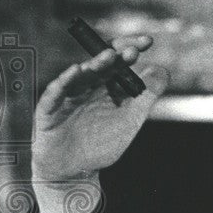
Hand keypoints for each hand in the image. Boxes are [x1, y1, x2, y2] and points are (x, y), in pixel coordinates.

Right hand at [32, 35, 168, 181]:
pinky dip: (64, 81)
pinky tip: (76, 71)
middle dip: (115, 55)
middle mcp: (87, 87)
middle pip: (100, 65)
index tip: (147, 41)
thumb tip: (163, 70)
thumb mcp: (129, 121)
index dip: (130, 50)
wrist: (75, 171)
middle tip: (132, 50)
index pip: (119, 63)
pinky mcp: (49, 110)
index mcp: (107, 87)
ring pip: (80, 76)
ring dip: (95, 65)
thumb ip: (145, 97)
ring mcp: (67, 96)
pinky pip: (55, 93)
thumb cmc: (102, 144)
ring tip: (109, 55)